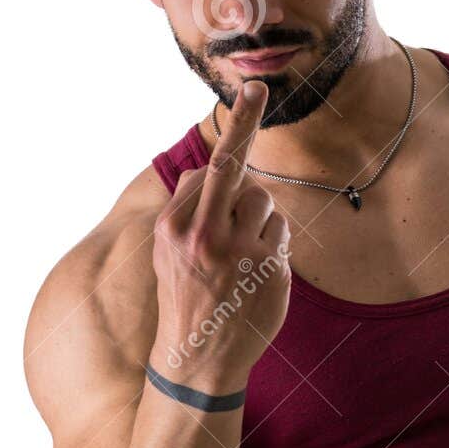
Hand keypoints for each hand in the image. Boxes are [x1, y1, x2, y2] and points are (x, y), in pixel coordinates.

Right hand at [151, 79, 290, 390]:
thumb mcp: (168, 251)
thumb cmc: (185, 295)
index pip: (211, 169)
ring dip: (260, 218)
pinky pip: (281, 233)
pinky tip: (254, 273)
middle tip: (257, 88)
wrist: (197, 359)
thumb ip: (187, 209)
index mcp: (175, 227)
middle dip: (246, 122)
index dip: (238, 130)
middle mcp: (204, 236)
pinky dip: (272, 245)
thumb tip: (211, 169)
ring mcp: (239, 255)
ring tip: (241, 253)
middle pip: (235, 170)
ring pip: (264, 202)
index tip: (253, 92)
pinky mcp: (268, 272)